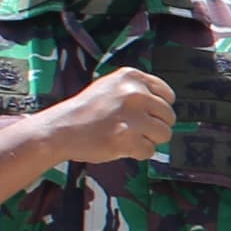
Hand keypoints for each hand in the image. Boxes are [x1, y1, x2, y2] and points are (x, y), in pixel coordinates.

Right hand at [37, 65, 175, 166]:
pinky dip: (138, 153)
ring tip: (128, 137)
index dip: (159, 109)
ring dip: (149, 140)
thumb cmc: (86, 110)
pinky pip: (150, 151)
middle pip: (169, 116)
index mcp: (132, 77)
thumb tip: (164, 105)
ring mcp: (132, 116)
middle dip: (155, 126)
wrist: (61, 129)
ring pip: (164, 134)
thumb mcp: (111, 86)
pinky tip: (122, 146)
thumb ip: (137, 90)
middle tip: (135, 130)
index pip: (168, 95)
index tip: (149, 116)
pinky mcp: (128, 138)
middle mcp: (135, 93)